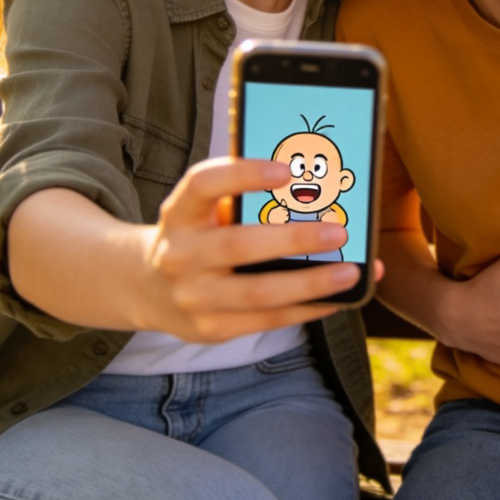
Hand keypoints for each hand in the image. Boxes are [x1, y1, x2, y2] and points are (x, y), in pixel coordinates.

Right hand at [137, 157, 361, 341]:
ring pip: (257, 293)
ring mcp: (193, 297)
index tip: (286, 170)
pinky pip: (265, 321)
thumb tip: (314, 190)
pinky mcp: (210, 329)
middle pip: (239, 246)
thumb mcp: (201, 211)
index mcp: (180, 213)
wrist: (149, 288)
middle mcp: (180, 254)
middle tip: (338, 232)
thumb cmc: (197, 235)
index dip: (243, 175)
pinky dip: (305, 309)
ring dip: (309, 283)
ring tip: (350, 272)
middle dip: (293, 239)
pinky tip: (335, 298)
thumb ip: (241, 200)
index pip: (203, 184)